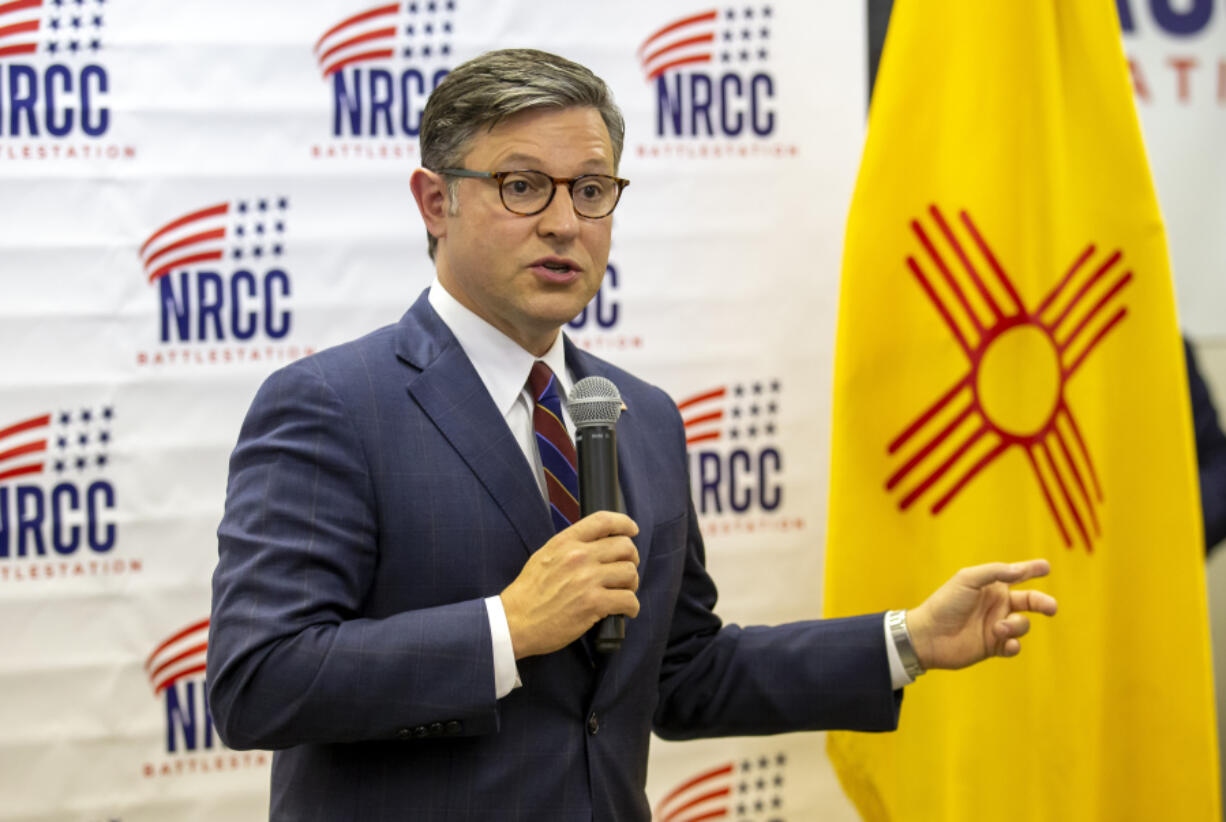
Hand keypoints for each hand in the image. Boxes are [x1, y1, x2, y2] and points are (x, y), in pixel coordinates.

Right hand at [500, 511, 639, 659]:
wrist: (515, 621)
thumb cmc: (528, 593)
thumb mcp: (544, 556)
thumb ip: (568, 547)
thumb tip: (595, 545)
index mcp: (565, 542)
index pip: (603, 520)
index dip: (624, 523)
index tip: (632, 530)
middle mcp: (578, 556)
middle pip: (624, 546)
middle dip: (631, 559)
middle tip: (625, 572)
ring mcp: (587, 580)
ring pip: (630, 573)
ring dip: (631, 584)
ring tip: (623, 593)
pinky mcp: (593, 604)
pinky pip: (628, 600)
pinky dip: (631, 607)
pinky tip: (626, 611)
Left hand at [905, 559, 1056, 670]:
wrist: (929, 635)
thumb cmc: (946, 603)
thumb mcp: (968, 579)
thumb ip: (994, 572)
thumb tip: (1019, 570)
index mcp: (991, 586)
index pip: (1017, 575)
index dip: (1032, 570)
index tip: (1046, 567)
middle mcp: (997, 605)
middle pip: (1030, 601)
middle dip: (1043, 603)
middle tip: (1051, 607)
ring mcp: (996, 626)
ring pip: (1022, 625)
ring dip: (1016, 626)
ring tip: (998, 628)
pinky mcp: (993, 646)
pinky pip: (1014, 646)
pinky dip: (1013, 644)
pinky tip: (1004, 642)